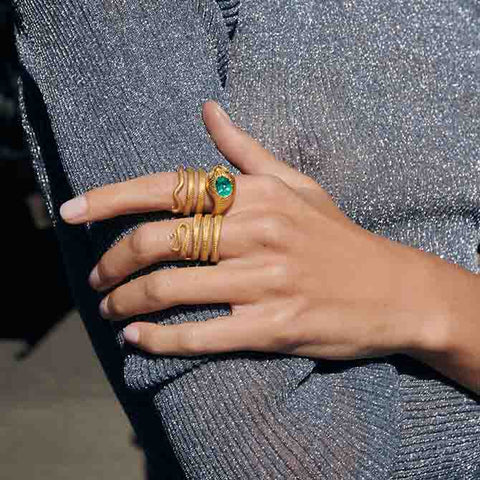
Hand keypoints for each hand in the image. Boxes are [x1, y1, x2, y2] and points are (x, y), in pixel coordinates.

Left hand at [60, 100, 433, 358]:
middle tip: (96, 278)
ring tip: (110, 310)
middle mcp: (257, 232)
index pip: (167, 187)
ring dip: (126, 302)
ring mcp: (265, 282)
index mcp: (258, 195)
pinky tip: (136, 339)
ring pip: (170, 289)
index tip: (70, 212)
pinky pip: (200, 334)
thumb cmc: (338, 238)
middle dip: (111, 261)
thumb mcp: (298, 185)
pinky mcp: (274, 327)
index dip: (110, 199)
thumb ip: (246, 152)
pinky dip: (158, 338)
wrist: (394, 291)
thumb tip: (208, 111)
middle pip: (157, 240)